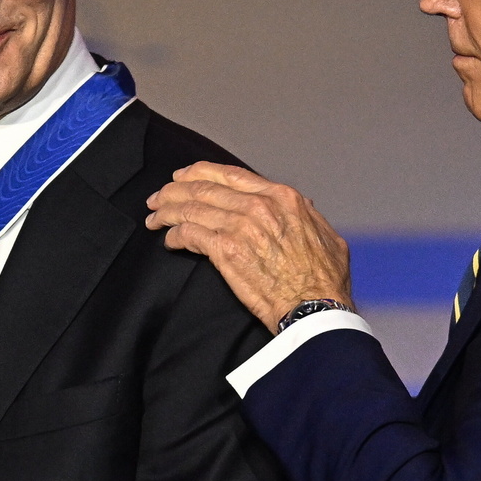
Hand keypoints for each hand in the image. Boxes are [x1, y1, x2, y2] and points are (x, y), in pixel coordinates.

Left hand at [146, 162, 352, 333]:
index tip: (183, 176)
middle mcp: (258, 205)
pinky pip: (191, 234)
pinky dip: (175, 235)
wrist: (315, 307)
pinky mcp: (226, 252)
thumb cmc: (324, 278)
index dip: (200, 173)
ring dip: (167, 212)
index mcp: (281, 196)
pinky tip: (169, 240)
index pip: (230, 175)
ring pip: (192, 208)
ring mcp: (240, 227)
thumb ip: (307, 215)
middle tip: (158, 197)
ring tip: (154, 217)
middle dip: (175, 191)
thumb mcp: (326, 234)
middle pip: (204, 189)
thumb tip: (299, 205)